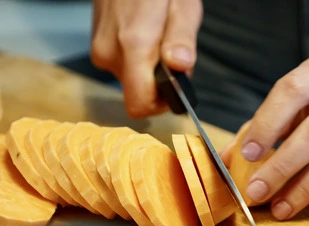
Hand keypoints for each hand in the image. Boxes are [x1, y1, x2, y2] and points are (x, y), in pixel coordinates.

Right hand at [91, 0, 202, 117]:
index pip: (139, 104)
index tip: (174, 91)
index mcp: (133, 44)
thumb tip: (180, 67)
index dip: (160, 104)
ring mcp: (100, 48)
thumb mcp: (182, 7)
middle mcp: (110, 52)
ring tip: (157, 38)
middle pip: (137, 93)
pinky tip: (144, 35)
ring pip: (130, 79)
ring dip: (148, 69)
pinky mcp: (98, 44)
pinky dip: (136, 58)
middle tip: (171, 54)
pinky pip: (121, 65)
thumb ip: (181, 40)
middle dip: (158, 83)